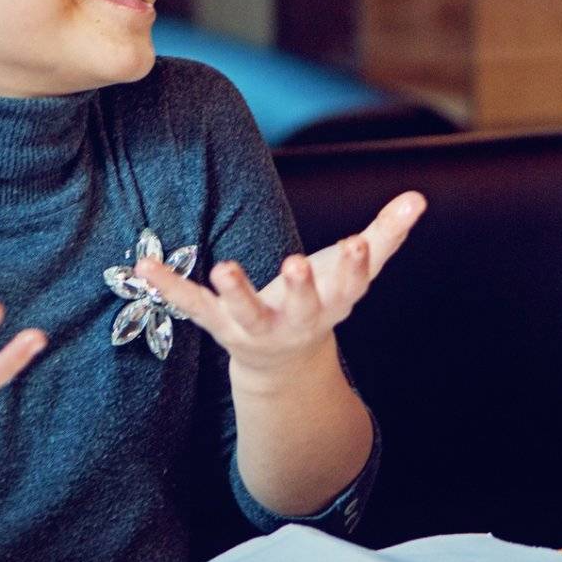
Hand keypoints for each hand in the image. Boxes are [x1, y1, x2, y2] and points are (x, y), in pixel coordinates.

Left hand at [138, 192, 424, 389]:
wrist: (283, 363)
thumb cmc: (323, 300)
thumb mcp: (356, 270)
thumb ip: (386, 234)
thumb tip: (418, 198)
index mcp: (334, 304)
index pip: (349, 286)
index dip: (352, 268)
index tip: (355, 246)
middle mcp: (296, 322)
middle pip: (301, 307)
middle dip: (299, 289)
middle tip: (295, 265)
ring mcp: (255, 327)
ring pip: (245, 314)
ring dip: (235, 292)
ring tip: (223, 267)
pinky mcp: (219, 325)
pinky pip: (191, 307)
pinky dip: (168, 287)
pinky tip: (142, 266)